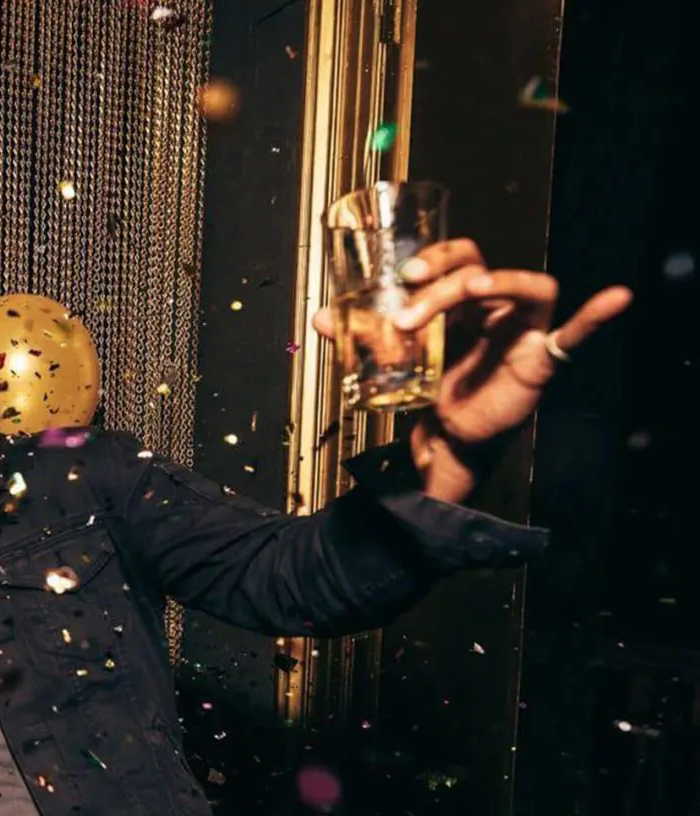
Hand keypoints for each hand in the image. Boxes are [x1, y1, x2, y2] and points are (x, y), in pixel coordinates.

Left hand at [315, 238, 631, 499]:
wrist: (448, 438)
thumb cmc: (432, 388)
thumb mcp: (393, 359)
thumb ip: (362, 337)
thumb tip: (318, 317)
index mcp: (463, 301)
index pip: (459, 257)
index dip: (437, 257)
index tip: (406, 273)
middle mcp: (496, 307)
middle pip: (483, 271)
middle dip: (445, 285)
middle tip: (409, 314)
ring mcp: (523, 330)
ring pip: (528, 286)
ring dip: (498, 281)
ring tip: (470, 290)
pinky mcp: (541, 360)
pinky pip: (576, 334)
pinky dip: (597, 316)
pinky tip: (616, 298)